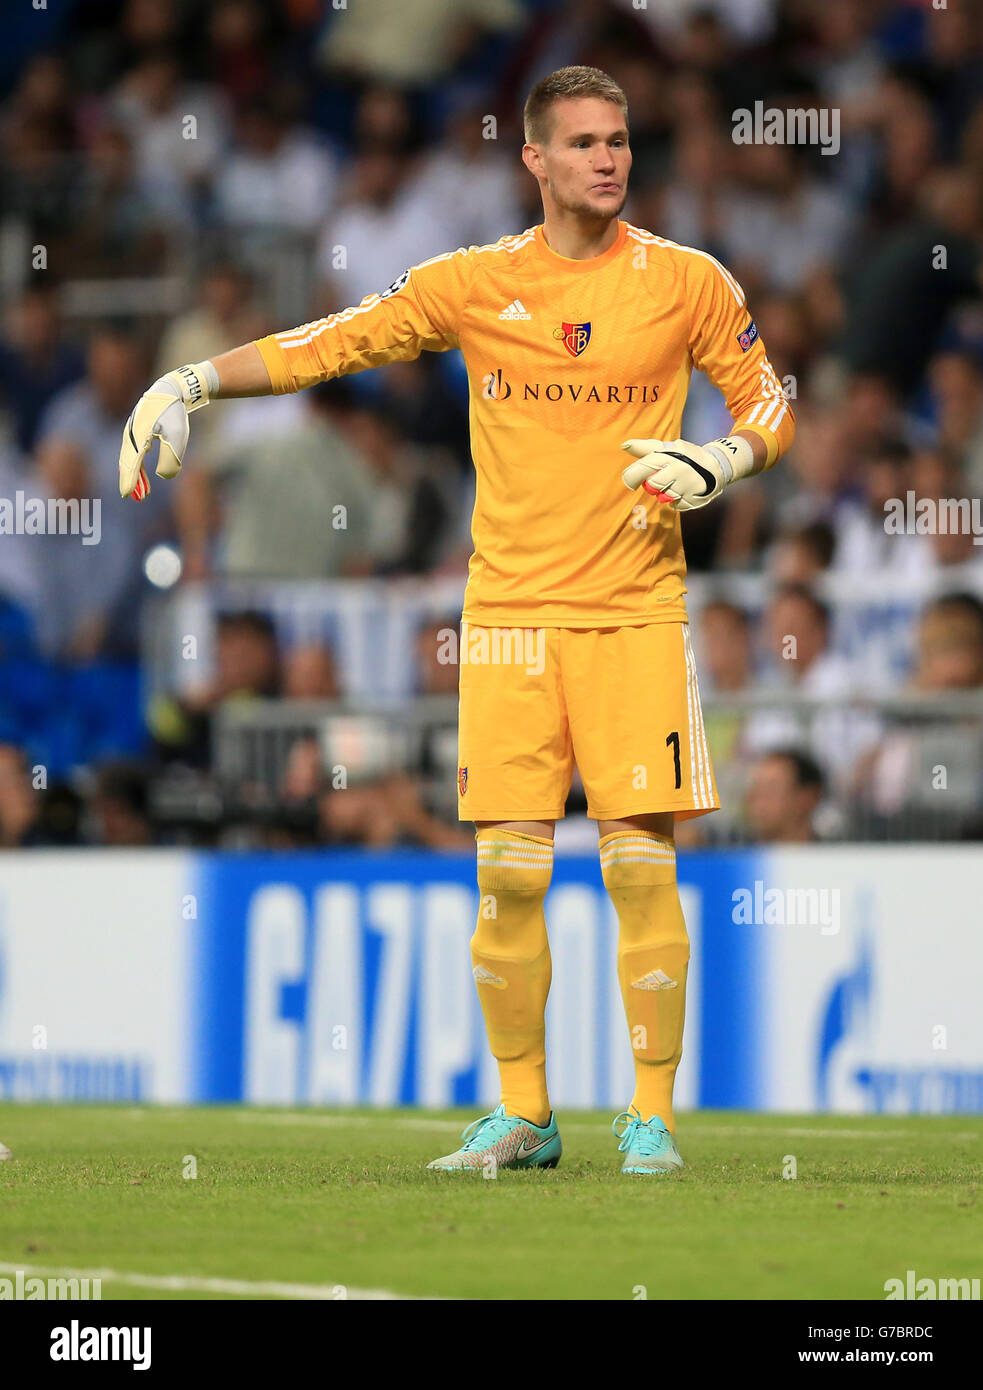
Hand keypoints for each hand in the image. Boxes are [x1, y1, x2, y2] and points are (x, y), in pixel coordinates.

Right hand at [119, 362, 213, 500]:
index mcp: (139, 435)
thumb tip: (162, 476)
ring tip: (143, 494)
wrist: (170, 390)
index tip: (126, 494)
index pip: (132, 462)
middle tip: (135, 498)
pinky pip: (135, 454)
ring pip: (131, 460)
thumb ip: (171, 458)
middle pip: (128, 463)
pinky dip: (139, 467)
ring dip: (136, 476)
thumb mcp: (178, 436)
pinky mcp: (138, 433)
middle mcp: (131, 434)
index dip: (129, 480)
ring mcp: (132, 433)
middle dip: (131, 481)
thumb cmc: (174, 412)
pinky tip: (145, 477)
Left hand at [621, 435, 753, 511]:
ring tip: (677, 483)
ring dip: (666, 493)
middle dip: (653, 485)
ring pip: (663, 497)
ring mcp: (686, 485)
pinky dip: (676, 501)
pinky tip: (684, 491)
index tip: (631, 482)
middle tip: (662, 480)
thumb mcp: (669, 448)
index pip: (643, 467)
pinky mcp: (693, 499)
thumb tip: (624, 445)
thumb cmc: (687, 456)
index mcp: (669, 456)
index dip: (632, 476)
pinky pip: (675, 506)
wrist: (718, 465)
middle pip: (652, 486)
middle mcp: (678, 470)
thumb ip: (646, 448)